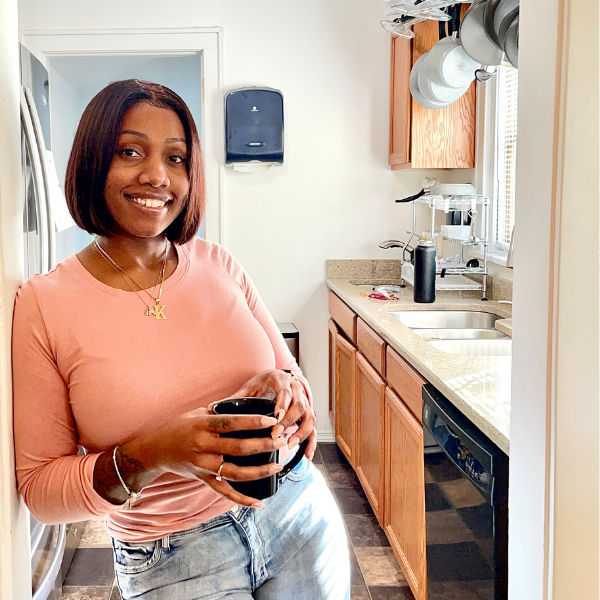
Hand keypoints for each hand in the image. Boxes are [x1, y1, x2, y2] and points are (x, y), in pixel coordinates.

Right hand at [121, 407, 286, 507]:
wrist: (155, 450)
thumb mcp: (196, 413)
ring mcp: (203, 465)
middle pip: (238, 447)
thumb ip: (219, 411)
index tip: (272, 420)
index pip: (232, 423)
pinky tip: (259, 503)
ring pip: (235, 472)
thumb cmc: (178, 427)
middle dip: (263, 445)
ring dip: (259, 471)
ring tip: (278, 466)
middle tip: (282, 441)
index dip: (253, 422)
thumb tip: (244, 404)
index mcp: (203, 426)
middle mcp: (203, 446)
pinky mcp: (203, 479)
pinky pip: (225, 492)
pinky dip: (242, 500)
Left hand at [229, 369, 316, 461]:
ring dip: (301, 432)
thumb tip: (212, 407)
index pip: (285, 392)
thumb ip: (236, 397)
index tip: (276, 418)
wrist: (279, 375)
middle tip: (276, 436)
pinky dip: (311, 441)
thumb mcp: (250, 386)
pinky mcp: (307, 413)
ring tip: (289, 445)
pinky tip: (306, 455)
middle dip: (289, 422)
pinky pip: (312, 428)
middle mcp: (296, 390)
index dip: (282, 406)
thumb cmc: (263, 382)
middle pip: (299, 406)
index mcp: (281, 380)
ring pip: (309, 417)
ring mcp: (304, 401)